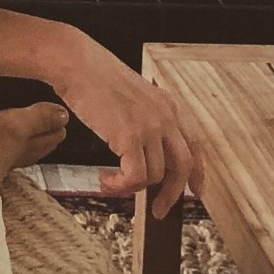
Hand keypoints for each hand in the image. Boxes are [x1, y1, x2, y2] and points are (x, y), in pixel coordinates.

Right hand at [52, 37, 204, 217]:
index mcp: (167, 106)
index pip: (194, 145)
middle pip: (183, 166)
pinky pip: (135, 177)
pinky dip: (120, 186)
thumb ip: (143, 119)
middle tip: (158, 210)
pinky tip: (105, 180)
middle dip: (173, 194)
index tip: (196, 190)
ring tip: (111, 183)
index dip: (197, 172)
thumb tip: (140, 150)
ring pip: (156, 176)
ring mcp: (149, 126)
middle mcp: (164, 116)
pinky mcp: (130, 136)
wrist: (75, 63)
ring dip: (132, 188)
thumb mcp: (130, 97)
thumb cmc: (93, 77)